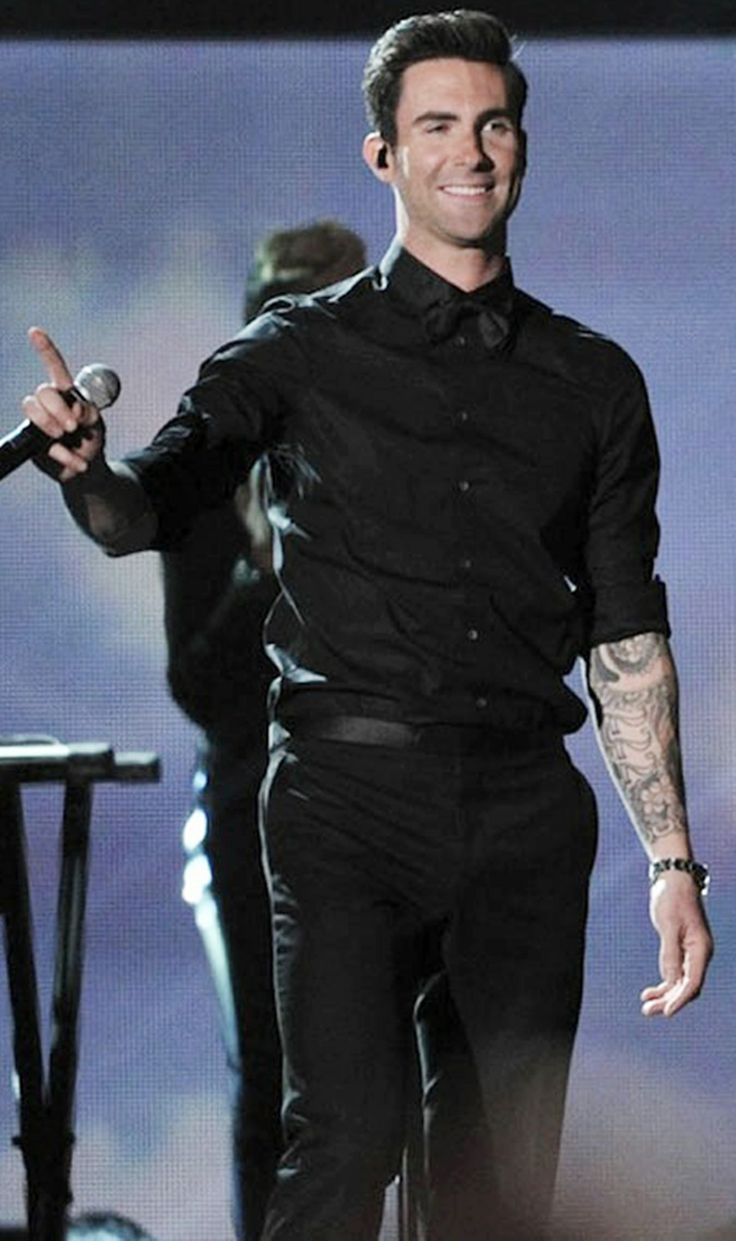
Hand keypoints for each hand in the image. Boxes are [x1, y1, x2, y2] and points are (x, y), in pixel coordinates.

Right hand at [23, 327, 103, 480]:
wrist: (87, 469)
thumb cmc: (91, 441)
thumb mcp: (96, 424)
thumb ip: (88, 413)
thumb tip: (73, 412)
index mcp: (67, 393)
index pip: (55, 367)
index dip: (44, 349)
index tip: (34, 331)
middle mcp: (49, 404)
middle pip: (43, 391)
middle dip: (58, 408)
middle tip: (73, 427)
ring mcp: (38, 421)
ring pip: (33, 410)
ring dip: (53, 425)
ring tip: (69, 438)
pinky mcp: (31, 440)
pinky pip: (40, 441)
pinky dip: (64, 454)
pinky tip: (78, 462)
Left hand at [641, 871, 712, 1016]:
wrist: (674, 879)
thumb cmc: (671, 897)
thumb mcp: (667, 924)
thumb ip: (670, 953)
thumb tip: (670, 981)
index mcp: (701, 948)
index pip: (693, 982)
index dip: (680, 999)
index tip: (666, 1012)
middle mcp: (699, 954)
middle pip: (687, 987)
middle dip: (669, 1002)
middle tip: (647, 1012)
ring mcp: (691, 953)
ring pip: (680, 983)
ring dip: (664, 996)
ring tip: (645, 1007)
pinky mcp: (681, 950)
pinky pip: (674, 974)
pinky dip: (663, 985)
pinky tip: (649, 993)